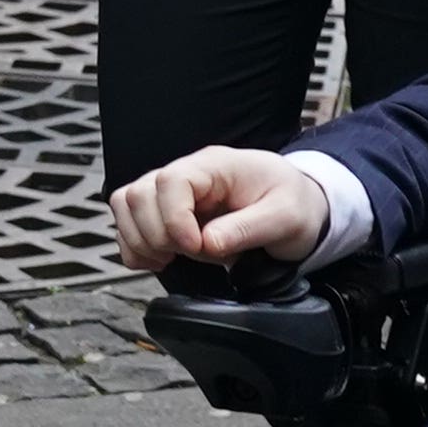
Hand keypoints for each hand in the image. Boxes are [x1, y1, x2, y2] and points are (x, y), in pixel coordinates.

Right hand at [109, 143, 331, 276]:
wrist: (300, 205)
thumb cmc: (295, 204)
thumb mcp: (285, 217)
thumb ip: (247, 228)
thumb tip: (208, 243)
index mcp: (216, 166)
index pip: (171, 182)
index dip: (174, 219)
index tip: (195, 247)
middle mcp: (189, 173)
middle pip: (139, 193)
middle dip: (156, 233)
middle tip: (187, 255)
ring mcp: (174, 191)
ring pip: (127, 205)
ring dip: (140, 239)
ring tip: (168, 259)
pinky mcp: (168, 210)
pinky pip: (129, 220)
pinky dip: (134, 245)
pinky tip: (158, 261)